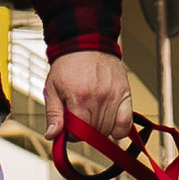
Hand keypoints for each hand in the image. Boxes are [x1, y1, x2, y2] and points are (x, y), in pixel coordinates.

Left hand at [43, 47, 134, 161]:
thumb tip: (52, 136)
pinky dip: (119, 129)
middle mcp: (99, 98)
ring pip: (108, 130)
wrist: (86, 44)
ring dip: (99, 129)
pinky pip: (126, 124)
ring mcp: (114, 96)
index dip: (72, 134)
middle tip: (80, 119)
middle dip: (85, 132)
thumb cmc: (68, 66)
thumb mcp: (52, 88)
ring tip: (92, 115)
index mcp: (79, 98)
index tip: (70, 126)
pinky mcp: (125, 93)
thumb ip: (53, 114)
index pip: (79, 134)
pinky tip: (110, 122)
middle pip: (94, 134)